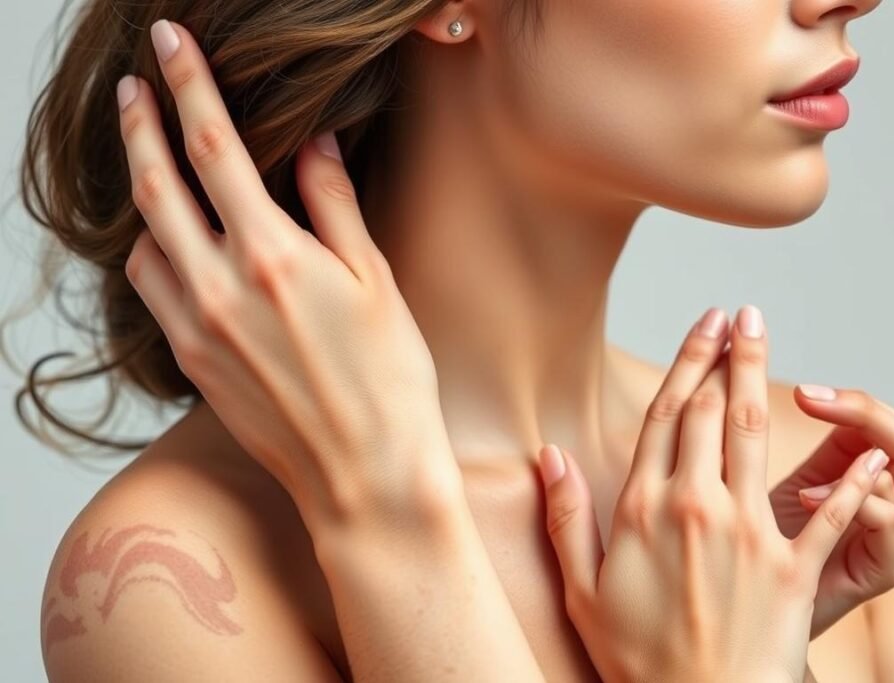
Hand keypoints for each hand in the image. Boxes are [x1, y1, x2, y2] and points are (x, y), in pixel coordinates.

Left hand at [119, 20, 457, 532]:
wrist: (365, 475)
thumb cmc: (389, 383)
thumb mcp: (375, 282)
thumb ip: (335, 205)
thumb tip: (314, 144)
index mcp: (271, 255)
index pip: (213, 146)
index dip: (188, 84)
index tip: (170, 44)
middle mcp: (219, 288)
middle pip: (156, 184)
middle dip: (138, 124)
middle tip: (131, 87)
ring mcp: (197, 330)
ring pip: (143, 242)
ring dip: (145, 197)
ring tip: (161, 175)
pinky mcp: (193, 365)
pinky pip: (152, 292)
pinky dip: (156, 256)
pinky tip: (180, 250)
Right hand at [536, 306, 885, 682]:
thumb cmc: (638, 658)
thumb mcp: (582, 591)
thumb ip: (567, 517)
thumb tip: (549, 455)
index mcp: (645, 509)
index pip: (666, 416)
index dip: (687, 363)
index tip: (703, 324)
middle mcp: (696, 507)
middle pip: (712, 412)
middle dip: (727, 354)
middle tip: (741, 315)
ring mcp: (748, 534)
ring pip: (757, 436)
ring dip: (764, 379)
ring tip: (769, 338)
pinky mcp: (791, 567)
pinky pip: (828, 511)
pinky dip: (850, 478)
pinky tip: (864, 449)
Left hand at [768, 384, 893, 638]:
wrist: (747, 606)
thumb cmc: (754, 542)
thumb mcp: (762, 477)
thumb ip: (763, 435)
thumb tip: (744, 374)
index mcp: (865, 471)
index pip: (886, 419)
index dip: (848, 398)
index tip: (800, 390)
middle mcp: (891, 499)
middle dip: (864, 411)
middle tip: (811, 400)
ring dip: (861, 454)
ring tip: (807, 451)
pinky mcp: (882, 568)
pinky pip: (889, 524)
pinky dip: (855, 501)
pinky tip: (807, 496)